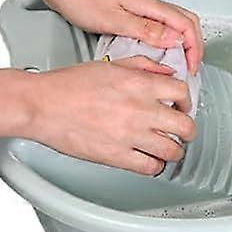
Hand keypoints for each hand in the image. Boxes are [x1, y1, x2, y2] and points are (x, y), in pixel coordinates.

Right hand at [0, 58, 196, 174]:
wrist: (43, 105)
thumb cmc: (70, 84)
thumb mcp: (113, 64)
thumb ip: (143, 66)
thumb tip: (165, 72)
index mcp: (140, 85)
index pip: (182, 92)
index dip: (187, 100)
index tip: (183, 105)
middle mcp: (140, 110)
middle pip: (184, 125)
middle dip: (188, 129)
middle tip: (185, 130)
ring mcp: (129, 135)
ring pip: (171, 150)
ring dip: (175, 150)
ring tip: (171, 148)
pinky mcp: (114, 156)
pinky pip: (148, 167)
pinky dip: (155, 166)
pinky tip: (151, 161)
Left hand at [18, 0, 202, 72]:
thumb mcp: (113, 20)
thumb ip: (145, 30)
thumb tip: (174, 39)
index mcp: (148, 4)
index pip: (186, 24)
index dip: (194, 47)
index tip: (192, 67)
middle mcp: (148, 3)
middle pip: (185, 21)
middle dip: (193, 45)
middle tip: (190, 66)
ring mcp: (140, 5)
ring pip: (173, 22)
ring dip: (180, 42)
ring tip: (175, 63)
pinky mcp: (130, 9)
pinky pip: (158, 24)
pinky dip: (164, 39)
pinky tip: (154, 51)